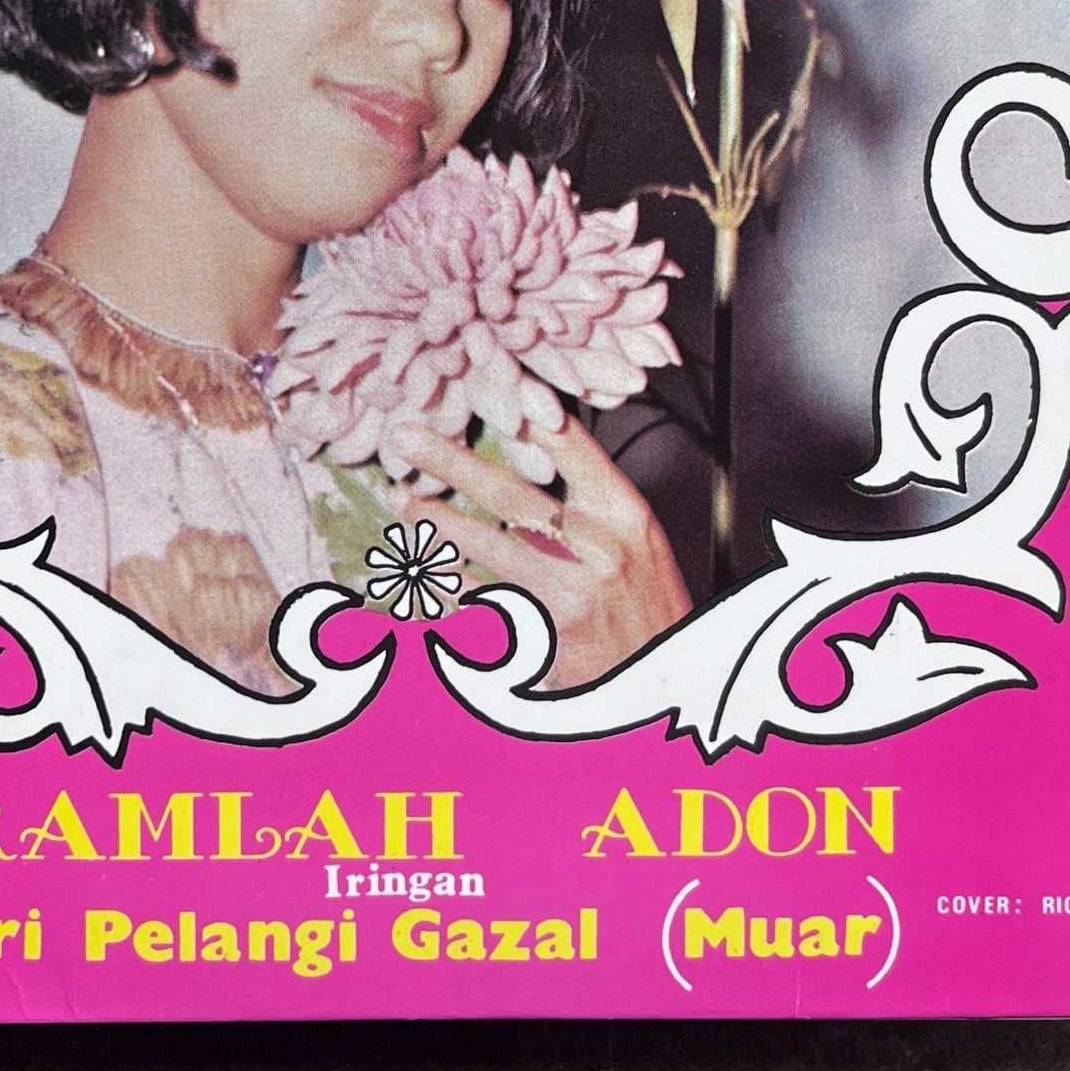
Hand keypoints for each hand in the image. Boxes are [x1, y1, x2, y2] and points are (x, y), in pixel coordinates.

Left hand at [388, 417, 690, 689]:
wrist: (668, 684)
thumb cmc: (649, 606)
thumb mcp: (638, 540)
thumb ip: (587, 500)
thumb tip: (524, 445)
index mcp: (625, 514)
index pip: (571, 448)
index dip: (522, 414)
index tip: (479, 386)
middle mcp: (599, 549)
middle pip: (513, 495)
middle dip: (452, 463)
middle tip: (406, 438)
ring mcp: (572, 596)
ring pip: (489, 548)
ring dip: (437, 523)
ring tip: (401, 501)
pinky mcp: (547, 640)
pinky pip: (486, 604)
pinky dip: (451, 585)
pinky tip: (422, 569)